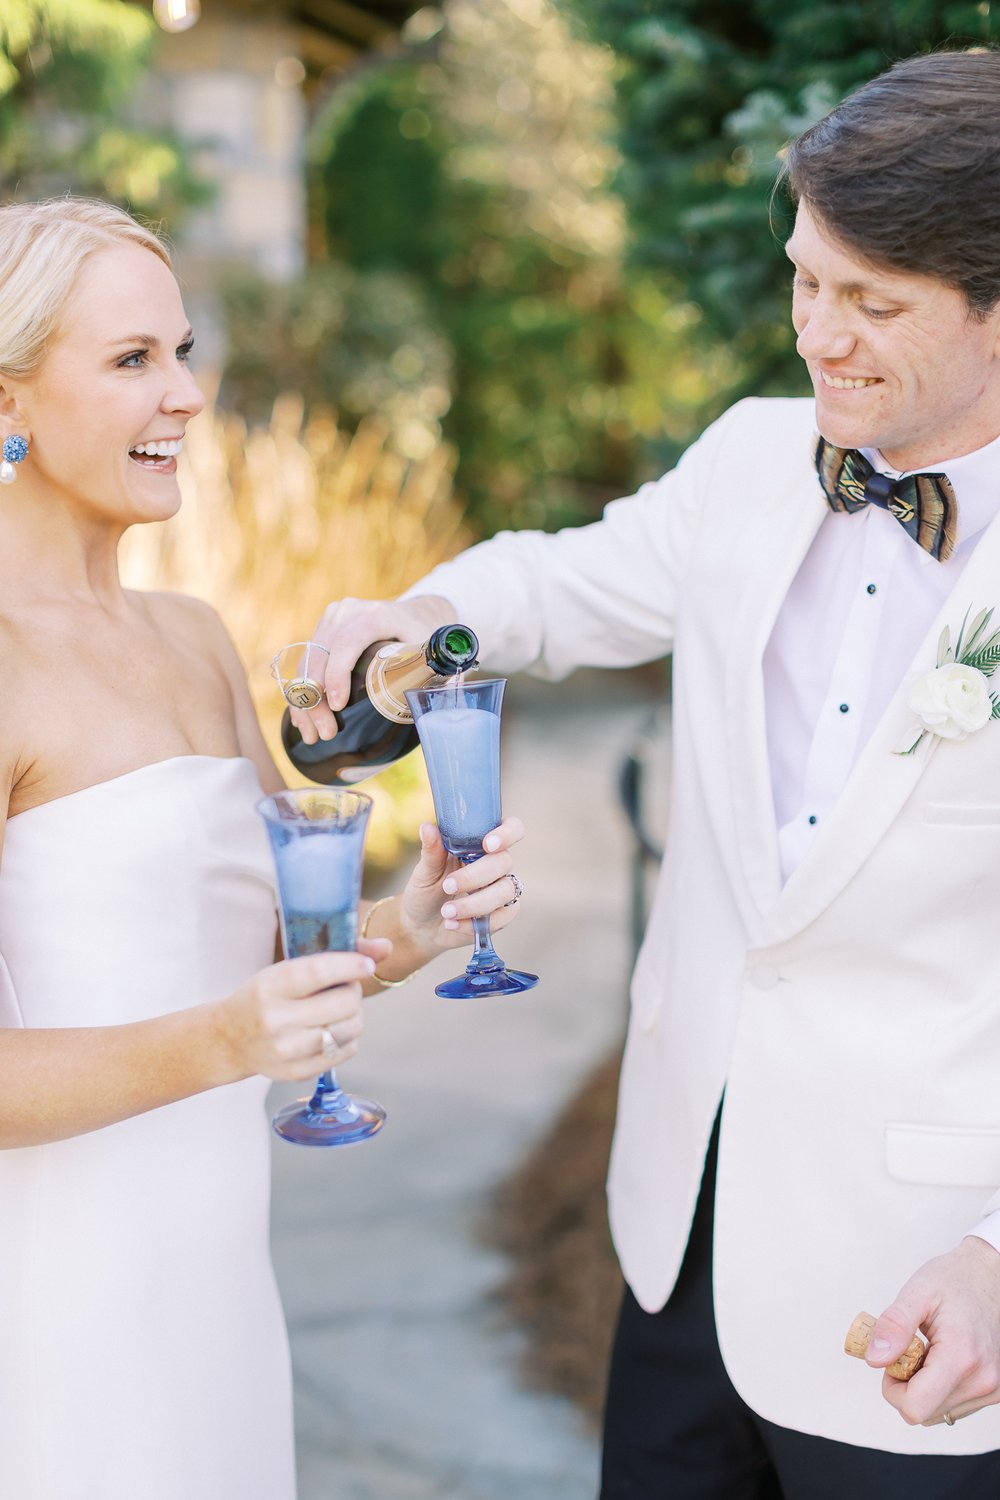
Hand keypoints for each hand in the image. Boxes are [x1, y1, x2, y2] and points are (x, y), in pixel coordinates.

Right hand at [213, 947, 381, 1081]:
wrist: (229, 1039)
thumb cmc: (263, 997)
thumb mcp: (284, 970)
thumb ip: (335, 956)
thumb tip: (386, 947)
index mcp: (270, 987)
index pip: (319, 973)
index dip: (351, 965)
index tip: (365, 964)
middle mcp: (277, 1020)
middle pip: (345, 1002)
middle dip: (353, 990)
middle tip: (342, 987)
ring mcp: (288, 1050)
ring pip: (352, 1027)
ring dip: (354, 1013)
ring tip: (337, 1008)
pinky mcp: (299, 1071)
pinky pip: (347, 1050)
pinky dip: (348, 1036)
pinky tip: (331, 1028)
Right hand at [289, 594, 455, 745]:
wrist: (415, 613)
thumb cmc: (424, 635)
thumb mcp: (432, 647)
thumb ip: (436, 670)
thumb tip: (441, 701)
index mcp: (374, 615)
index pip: (347, 643)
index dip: (337, 675)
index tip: (338, 707)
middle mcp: (347, 613)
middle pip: (320, 656)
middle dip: (317, 700)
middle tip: (325, 734)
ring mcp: (331, 619)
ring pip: (307, 662)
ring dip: (305, 702)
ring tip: (314, 736)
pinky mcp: (323, 629)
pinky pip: (306, 662)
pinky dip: (303, 693)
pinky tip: (304, 720)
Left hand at [392, 816, 525, 961]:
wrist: (422, 926)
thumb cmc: (425, 892)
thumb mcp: (424, 872)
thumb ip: (431, 851)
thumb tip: (427, 828)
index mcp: (480, 845)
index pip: (510, 829)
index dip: (507, 833)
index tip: (488, 845)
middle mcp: (496, 864)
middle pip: (504, 862)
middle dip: (475, 876)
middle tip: (448, 886)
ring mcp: (502, 889)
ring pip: (505, 891)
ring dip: (475, 904)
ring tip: (446, 912)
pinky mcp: (503, 914)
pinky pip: (502, 917)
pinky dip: (475, 923)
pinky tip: (453, 924)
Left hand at [866, 1236, 999, 1425]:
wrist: (991, 1276)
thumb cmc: (955, 1280)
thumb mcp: (918, 1292)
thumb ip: (894, 1326)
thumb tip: (874, 1359)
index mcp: (962, 1358)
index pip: (915, 1407)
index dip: (892, 1388)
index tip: (893, 1360)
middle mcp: (983, 1382)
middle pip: (925, 1413)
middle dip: (907, 1386)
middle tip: (911, 1349)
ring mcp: (993, 1390)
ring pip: (939, 1412)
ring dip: (924, 1388)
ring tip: (930, 1351)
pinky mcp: (995, 1391)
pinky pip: (955, 1406)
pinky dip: (941, 1388)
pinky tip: (943, 1358)